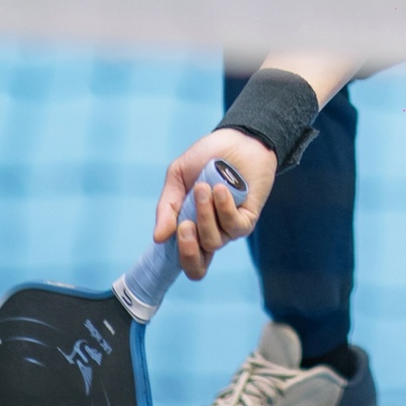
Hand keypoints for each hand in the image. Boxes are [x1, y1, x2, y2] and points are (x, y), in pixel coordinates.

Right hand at [154, 128, 277, 281]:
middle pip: (198, 267)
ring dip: (205, 214)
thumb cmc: (206, 158)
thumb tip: (158, 238)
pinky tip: (221, 189)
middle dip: (188, 250)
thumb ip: (167, 207)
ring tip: (203, 187)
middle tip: (184, 225)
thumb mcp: (177, 178)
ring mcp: (229, 228)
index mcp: (191, 228)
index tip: (165, 240)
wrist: (237, 138)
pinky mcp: (248, 218)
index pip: (185, 260)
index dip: (176, 258)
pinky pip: (234, 226)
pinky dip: (224, 208)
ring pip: (213, 241)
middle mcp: (210, 234)